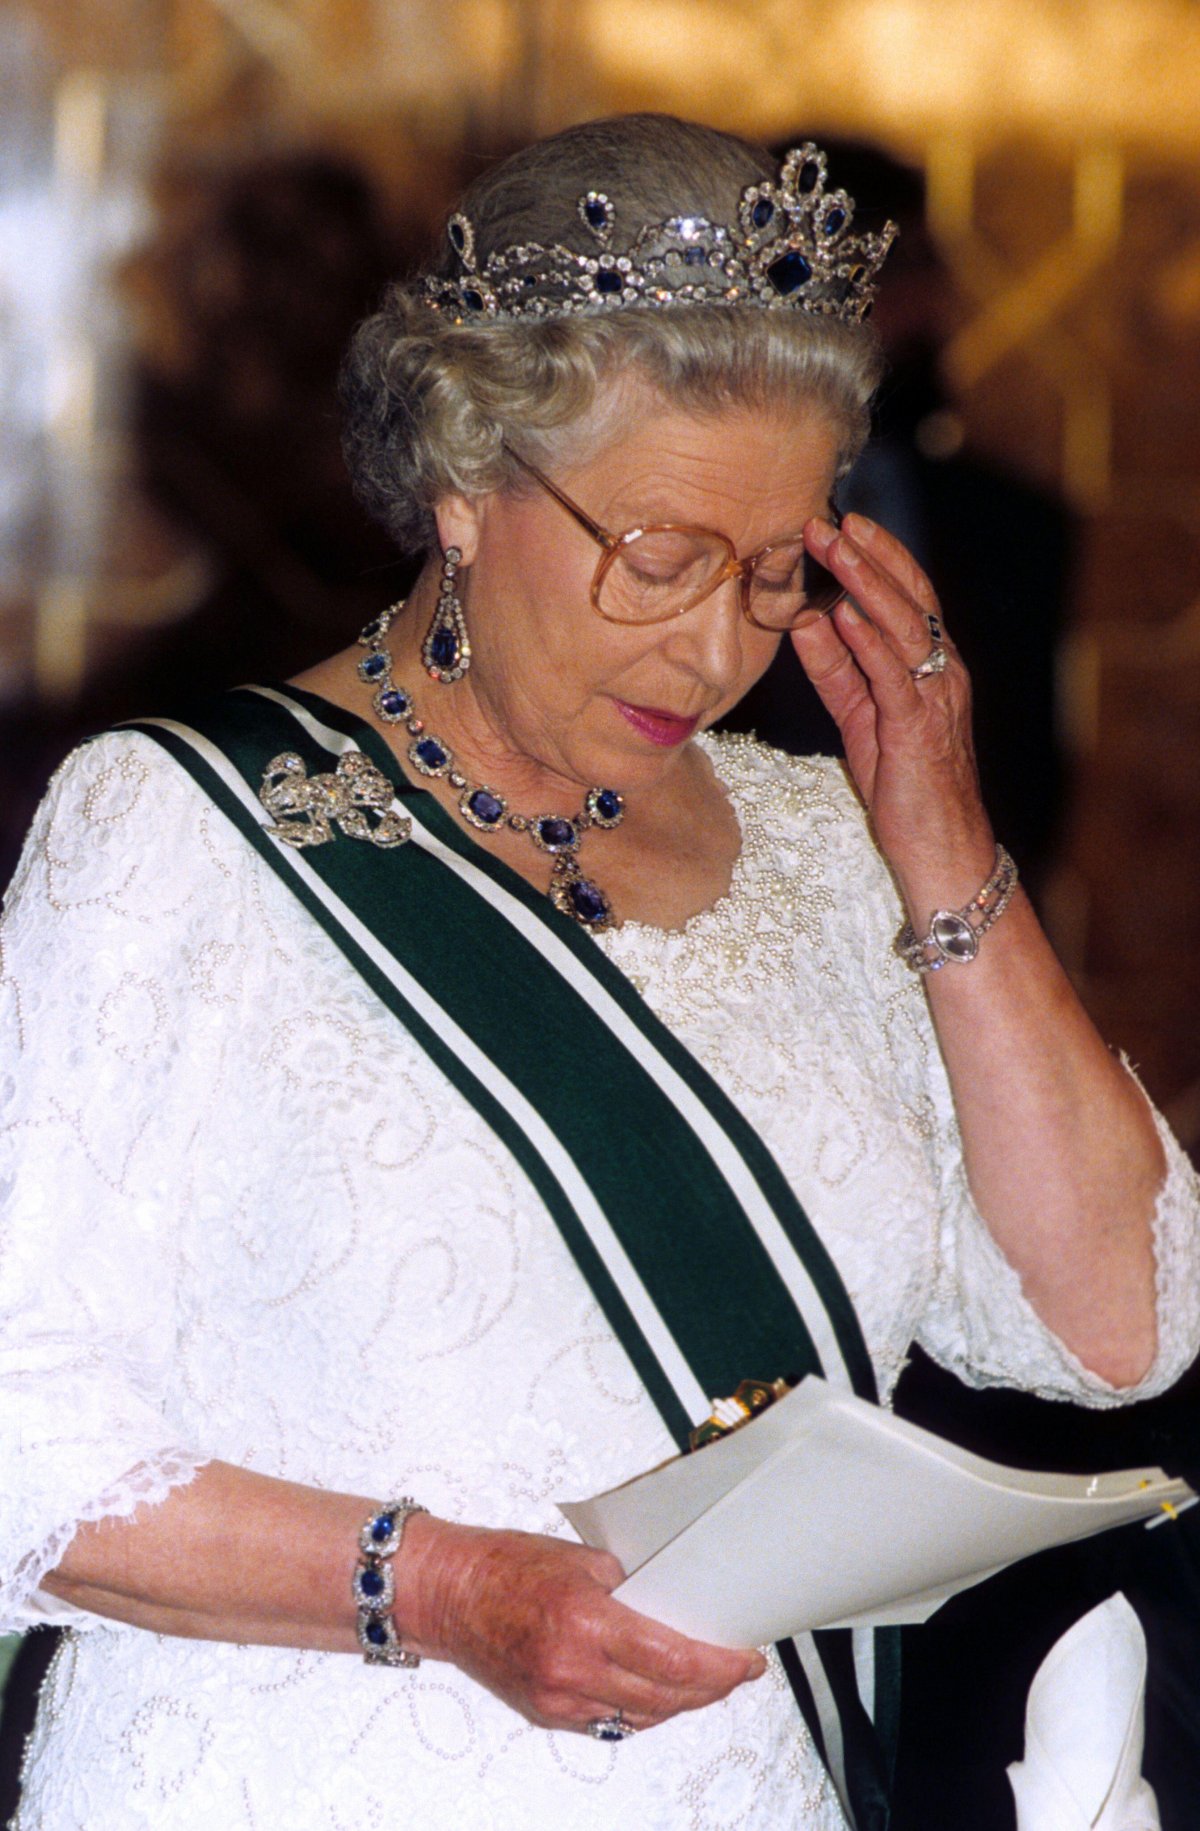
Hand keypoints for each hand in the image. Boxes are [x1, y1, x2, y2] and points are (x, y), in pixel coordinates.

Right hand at [400, 1517, 764, 1732]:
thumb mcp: (579, 1559)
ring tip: (703, 1679)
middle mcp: (572, 1669)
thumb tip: (673, 1605)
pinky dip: (640, 1709)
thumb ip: (627, 1586)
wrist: (446, 1594)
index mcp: (584, 1621)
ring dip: (679, 1702)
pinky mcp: (548, 1713)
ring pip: (642, 1716)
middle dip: (710, 1688)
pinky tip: (656, 1690)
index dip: (717, 1668)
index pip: (671, 1660)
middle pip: (665, 1698)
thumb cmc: (504, 1565)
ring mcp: (558, 1699)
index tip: (744, 1661)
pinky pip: (610, 1722)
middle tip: (735, 1670)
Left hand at [792, 514, 994, 903]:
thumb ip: (835, 669)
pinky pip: (893, 676)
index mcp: (929, 664)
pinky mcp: (918, 728)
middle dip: (867, 556)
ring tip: (835, 549)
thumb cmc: (904, 785)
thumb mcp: (860, 716)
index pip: (907, 596)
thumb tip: (805, 620)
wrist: (940, 847)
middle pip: (908, 598)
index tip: (841, 523)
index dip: (876, 556)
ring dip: (866, 584)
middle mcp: (940, 671)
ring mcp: (934, 697)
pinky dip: (869, 642)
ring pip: (902, 626)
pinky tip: (845, 615)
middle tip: (828, 520)